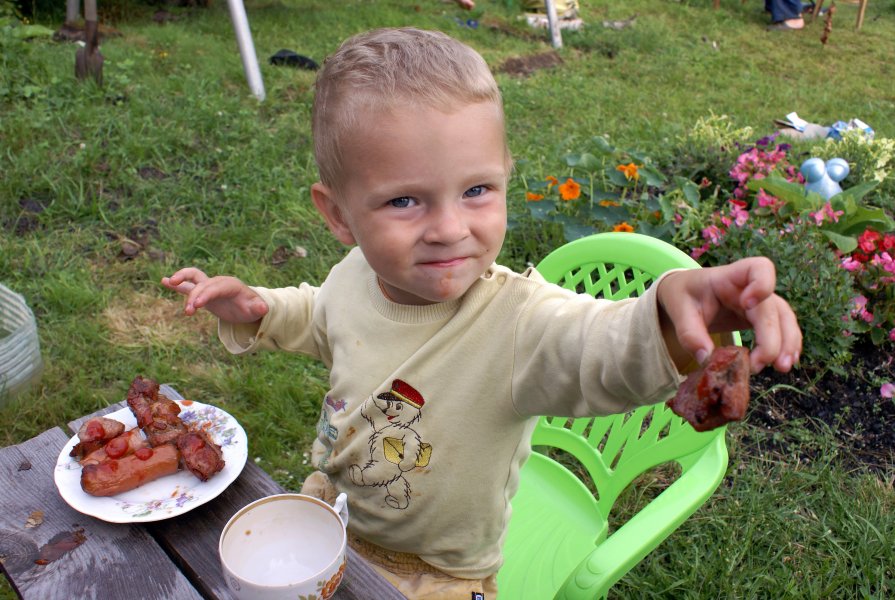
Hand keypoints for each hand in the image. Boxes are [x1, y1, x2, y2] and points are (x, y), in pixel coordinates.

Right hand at [161, 268, 267, 323]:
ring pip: (193, 277)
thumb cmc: (251, 307)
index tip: (197, 305)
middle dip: (194, 296)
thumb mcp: (257, 309)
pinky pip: (188, 285)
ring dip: (182, 280)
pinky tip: (164, 281)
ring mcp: (209, 286)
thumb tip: (263, 308)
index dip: (206, 294)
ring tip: (169, 283)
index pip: (216, 287)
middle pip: (203, 285)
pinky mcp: (202, 292)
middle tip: (188, 312)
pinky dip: (177, 283)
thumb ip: (259, 308)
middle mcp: (218, 282)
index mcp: (231, 285)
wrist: (246, 305)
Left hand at [657, 257, 801, 372]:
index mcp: (730, 277)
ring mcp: (761, 303)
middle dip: (771, 338)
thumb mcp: (679, 310)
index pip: (759, 268)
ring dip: (787, 344)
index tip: (747, 304)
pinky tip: (784, 363)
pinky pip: (783, 329)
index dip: (762, 284)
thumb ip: (690, 334)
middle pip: (773, 308)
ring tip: (781, 368)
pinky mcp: (763, 318)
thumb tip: (707, 360)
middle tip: (758, 365)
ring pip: (785, 320)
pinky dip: (787, 346)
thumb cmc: (685, 296)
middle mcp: (752, 287)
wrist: (687, 294)